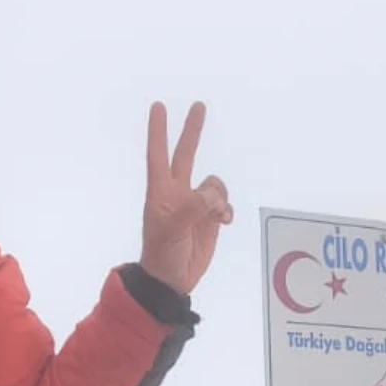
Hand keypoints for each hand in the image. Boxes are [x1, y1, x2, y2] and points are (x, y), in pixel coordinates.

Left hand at [139, 101, 232, 295]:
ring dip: (219, 195)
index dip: (158, 131)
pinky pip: (224, 203)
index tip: (158, 107)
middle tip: (198, 105)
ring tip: (216, 216)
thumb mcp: (172, 229)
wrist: (172, 280)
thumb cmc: (163, 253)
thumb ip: (193, 207)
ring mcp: (195, 204)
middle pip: (186, 154)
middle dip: (192, 131)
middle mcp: (178, 193)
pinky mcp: (210, 218)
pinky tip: (224, 222)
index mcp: (161, 191)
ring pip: (214, 184)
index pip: (158, 154)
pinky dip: (227, 209)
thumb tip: (214, 195)